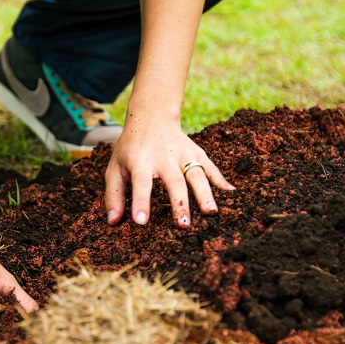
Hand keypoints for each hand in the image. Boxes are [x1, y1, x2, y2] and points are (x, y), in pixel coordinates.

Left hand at [105, 121, 234, 227]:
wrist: (151, 118)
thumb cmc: (129, 150)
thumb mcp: (114, 168)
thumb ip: (113, 195)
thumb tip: (112, 223)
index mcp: (140, 160)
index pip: (140, 182)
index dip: (141, 202)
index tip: (141, 222)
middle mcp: (163, 156)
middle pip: (174, 181)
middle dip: (179, 203)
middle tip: (183, 225)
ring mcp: (183, 153)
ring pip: (196, 174)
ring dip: (205, 194)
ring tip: (211, 213)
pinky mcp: (197, 152)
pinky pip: (211, 167)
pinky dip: (221, 180)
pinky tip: (232, 193)